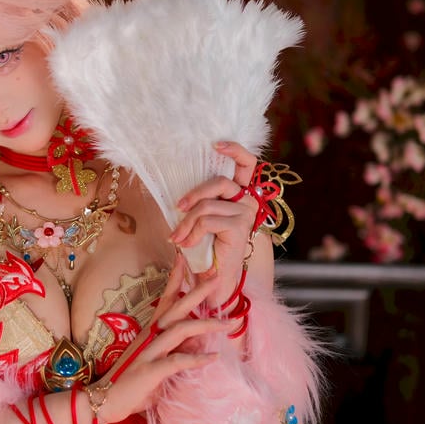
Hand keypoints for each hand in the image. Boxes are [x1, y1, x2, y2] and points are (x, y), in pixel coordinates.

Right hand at [90, 266, 229, 423]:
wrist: (104, 400)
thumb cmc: (132, 383)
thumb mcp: (157, 364)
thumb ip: (175, 353)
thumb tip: (198, 346)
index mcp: (151, 332)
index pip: (166, 300)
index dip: (176, 280)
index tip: (185, 261)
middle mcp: (151, 337)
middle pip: (177, 307)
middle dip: (198, 292)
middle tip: (217, 277)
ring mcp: (150, 352)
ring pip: (181, 330)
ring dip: (206, 324)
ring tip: (228, 323)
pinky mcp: (150, 371)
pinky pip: (177, 361)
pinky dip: (197, 359)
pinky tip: (214, 357)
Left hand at [168, 141, 259, 296]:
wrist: (216, 279)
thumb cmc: (207, 247)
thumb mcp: (202, 218)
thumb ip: (200, 200)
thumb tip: (180, 189)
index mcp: (241, 195)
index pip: (247, 164)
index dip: (234, 150)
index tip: (216, 145)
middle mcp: (247, 201)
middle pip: (219, 182)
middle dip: (194, 194)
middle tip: (178, 208)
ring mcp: (245, 214)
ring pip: (206, 206)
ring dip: (186, 223)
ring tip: (177, 238)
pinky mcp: (238, 227)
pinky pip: (206, 220)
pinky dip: (191, 232)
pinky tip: (186, 243)